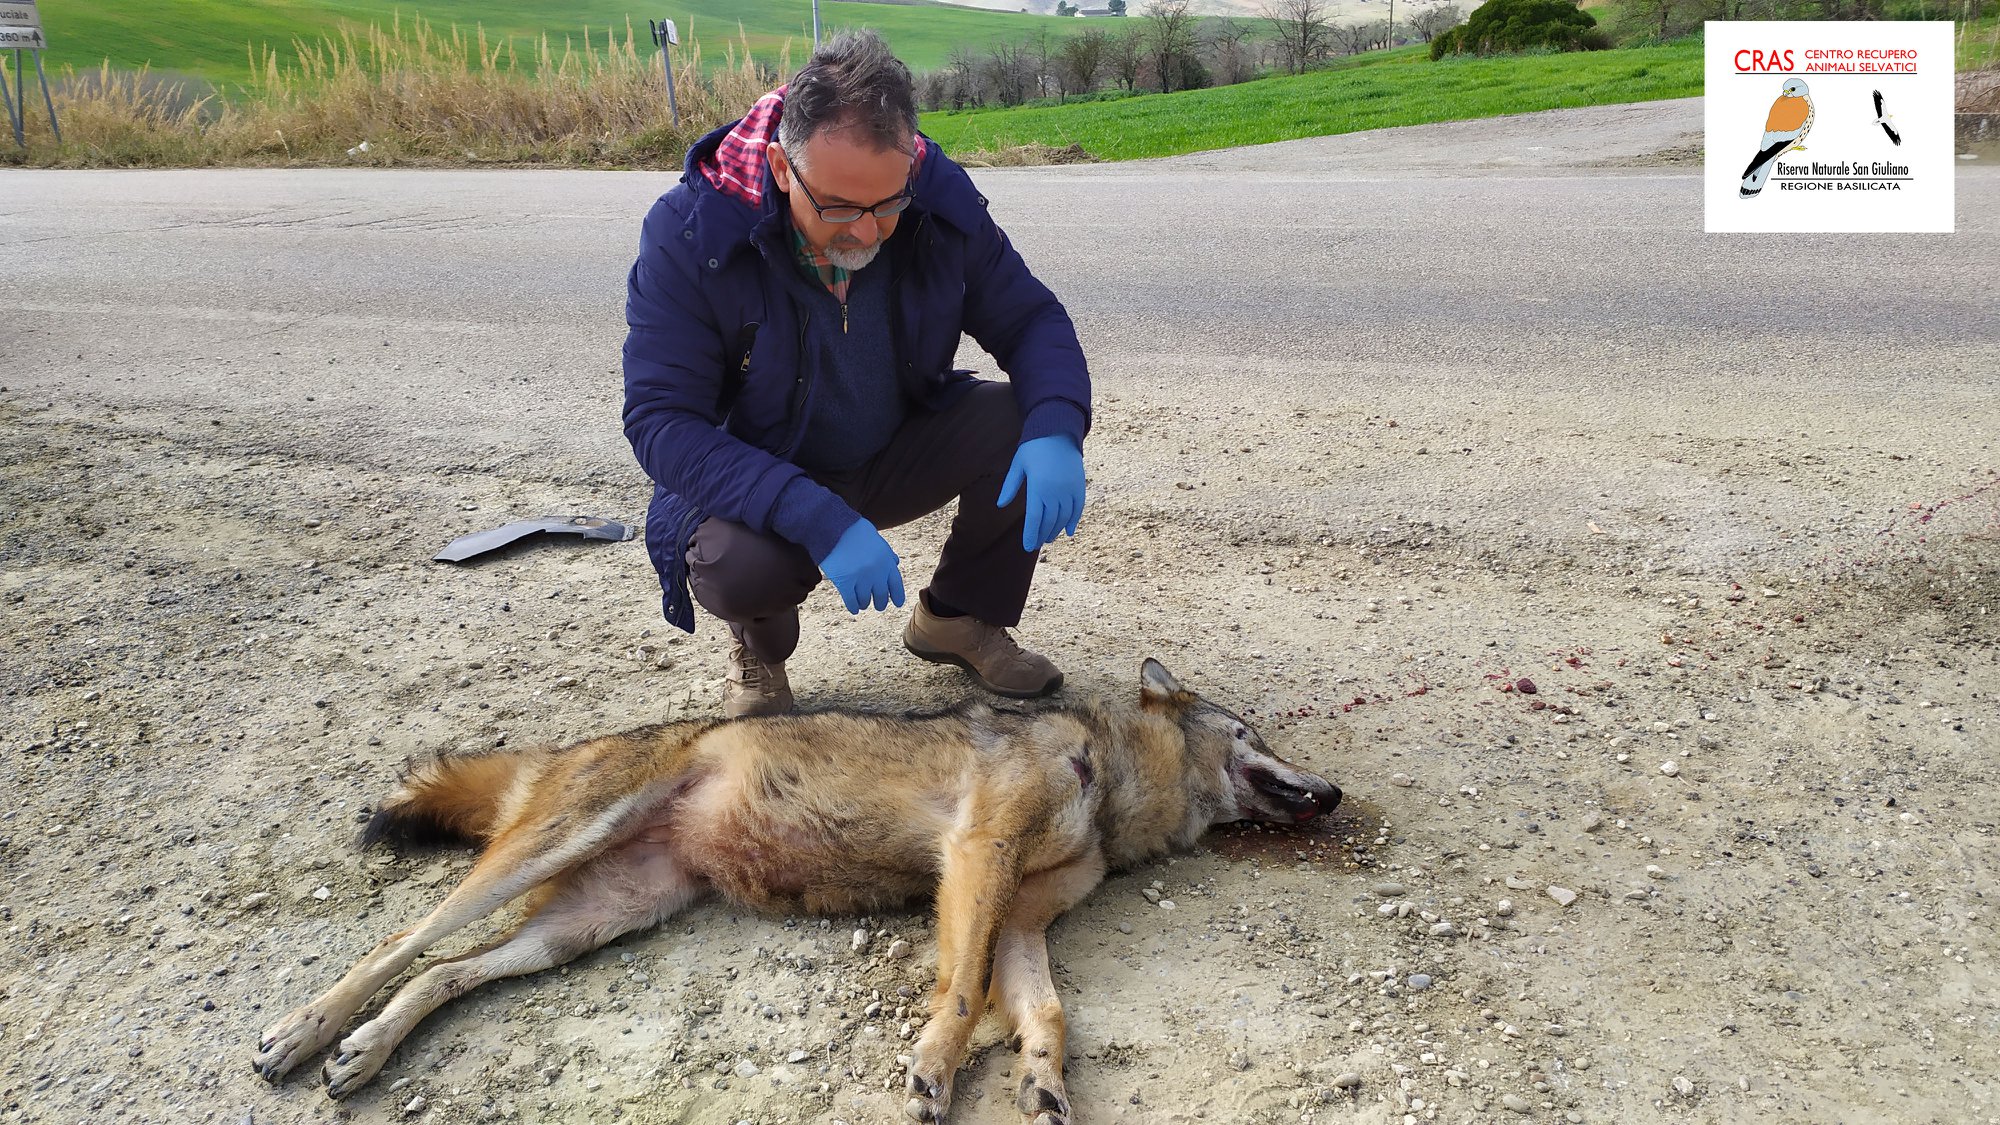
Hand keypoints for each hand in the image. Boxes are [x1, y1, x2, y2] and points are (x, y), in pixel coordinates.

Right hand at [818, 519, 904, 613]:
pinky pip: (851, 601)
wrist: (834, 527)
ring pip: (865, 600)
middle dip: (880, 603)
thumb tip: (895, 563)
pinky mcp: (844, 583)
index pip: (896, 584)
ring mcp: (860, 579)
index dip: (897, 596)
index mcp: (885, 561)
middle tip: (878, 606)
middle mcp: (876, 572)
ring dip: (864, 604)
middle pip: (881, 595)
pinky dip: (853, 607)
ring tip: (863, 604)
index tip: (897, 603)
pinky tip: (854, 609)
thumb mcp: (877, 540)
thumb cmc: (854, 530)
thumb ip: (886, 553)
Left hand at [997, 434, 1084, 551]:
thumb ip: (1010, 486)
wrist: (1058, 431)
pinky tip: (1068, 531)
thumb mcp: (1018, 465)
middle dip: (1042, 535)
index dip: (1031, 535)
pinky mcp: (1079, 486)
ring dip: (1056, 530)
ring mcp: (1069, 489)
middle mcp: (1055, 492)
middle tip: (1037, 544)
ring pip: (1064, 517)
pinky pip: (1078, 508)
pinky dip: (1074, 521)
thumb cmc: (1033, 448)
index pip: (1034, 519)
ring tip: (1049, 538)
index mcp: (1038, 488)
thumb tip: (1000, 505)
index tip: (1028, 547)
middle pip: (1049, 521)